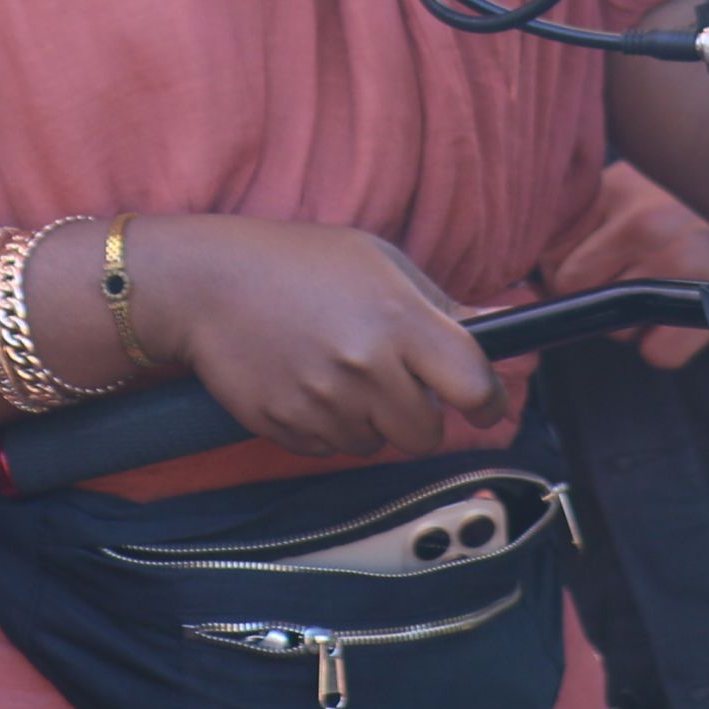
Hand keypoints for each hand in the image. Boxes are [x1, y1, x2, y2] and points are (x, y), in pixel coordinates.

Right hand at [138, 215, 506, 460]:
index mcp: (398, 318)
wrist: (205, 282)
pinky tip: (304, 382)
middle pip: (425, 433)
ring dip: (368, 420)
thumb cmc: (296, 261)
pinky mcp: (288, 427)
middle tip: (391, 380)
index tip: (482, 405)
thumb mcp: (377, 260)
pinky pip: (329, 448)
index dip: (487, 401)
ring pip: (376, 444)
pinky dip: (326, 426)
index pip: (473, 386)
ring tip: (336, 370)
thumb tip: (502, 326)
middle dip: (418, 414)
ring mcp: (324, 401)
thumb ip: (440, 304)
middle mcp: (365, 365)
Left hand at [536, 160, 708, 370]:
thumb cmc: (692, 215)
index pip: (551, 249)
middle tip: (630, 284)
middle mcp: (645, 219)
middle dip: (595, 298)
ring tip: (661, 293)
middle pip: (574, 288)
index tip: (587, 270)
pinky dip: (664, 348)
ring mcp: (676, 259)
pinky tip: (680, 319)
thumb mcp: (633, 193)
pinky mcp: (704, 302)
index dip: (564, 269)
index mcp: (621, 188)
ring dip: (631, 325)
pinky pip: (655, 354)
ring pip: (613, 325)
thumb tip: (533, 267)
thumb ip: (588, 217)